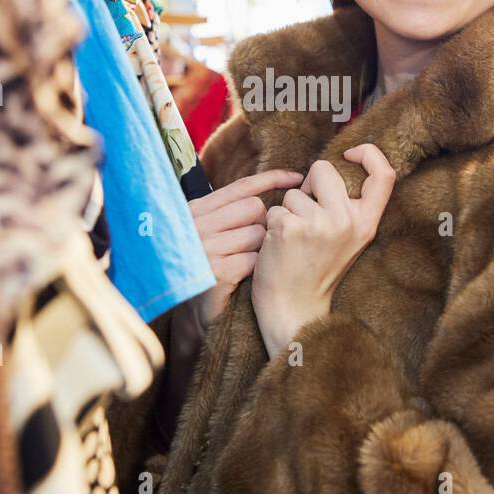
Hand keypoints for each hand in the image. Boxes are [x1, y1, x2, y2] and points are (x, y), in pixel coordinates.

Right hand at [189, 169, 305, 328]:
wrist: (197, 315)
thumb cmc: (213, 270)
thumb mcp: (216, 233)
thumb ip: (234, 210)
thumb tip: (280, 186)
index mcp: (196, 210)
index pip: (241, 186)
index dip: (272, 179)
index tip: (297, 178)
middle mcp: (196, 224)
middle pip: (253, 208)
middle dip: (267, 226)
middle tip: (261, 247)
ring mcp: (204, 246)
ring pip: (258, 233)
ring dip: (264, 250)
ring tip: (252, 265)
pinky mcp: (215, 271)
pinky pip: (255, 259)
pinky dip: (259, 270)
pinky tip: (250, 279)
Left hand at [251, 144, 395, 358]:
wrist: (294, 309)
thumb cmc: (317, 270)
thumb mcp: (348, 239)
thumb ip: (348, 206)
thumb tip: (328, 169)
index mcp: (367, 222)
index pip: (385, 174)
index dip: (369, 154)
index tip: (349, 154)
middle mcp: (348, 221)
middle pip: (323, 169)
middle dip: (308, 186)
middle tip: (307, 219)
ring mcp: (319, 224)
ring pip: (293, 192)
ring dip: (287, 211)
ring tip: (294, 241)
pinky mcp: (290, 228)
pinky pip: (274, 208)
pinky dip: (272, 225)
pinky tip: (279, 247)